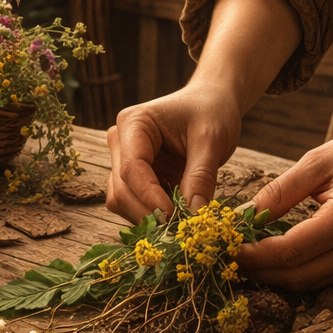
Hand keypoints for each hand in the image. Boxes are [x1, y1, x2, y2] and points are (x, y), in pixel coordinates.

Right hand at [106, 85, 242, 221]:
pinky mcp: (134, 178)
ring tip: (179, 222)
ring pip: (121, 201)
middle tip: (179, 228)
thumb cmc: (211, 112)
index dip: (149, 196)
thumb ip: (200, 176)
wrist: (212, 104)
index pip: (131, 168)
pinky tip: (175, 216)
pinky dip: (152, 215)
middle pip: (121, 189)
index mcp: (134, 124)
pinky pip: (134, 205)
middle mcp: (120, 142)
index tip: (173, 216)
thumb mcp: (212, 139)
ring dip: (148, 217)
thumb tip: (193, 215)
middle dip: (148, 212)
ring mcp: (123, 161)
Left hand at [239, 123, 332, 289]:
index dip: (253, 255)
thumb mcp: (317, 162)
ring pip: (308, 283)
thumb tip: (241, 217)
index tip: (225, 248)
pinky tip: (271, 258)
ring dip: (273, 276)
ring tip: (243, 260)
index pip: (289, 252)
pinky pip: (322, 277)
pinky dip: (293, 272)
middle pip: (296, 276)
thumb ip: (278, 193)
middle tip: (226, 259)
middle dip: (258, 272)